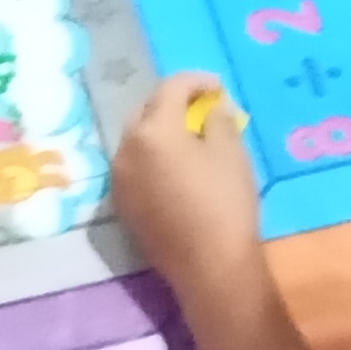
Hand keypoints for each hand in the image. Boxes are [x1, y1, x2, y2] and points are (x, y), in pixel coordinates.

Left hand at [110, 73, 265, 289]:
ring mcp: (119, 180)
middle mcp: (125, 150)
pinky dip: (151, 159)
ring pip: (136, 141)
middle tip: (202, 110)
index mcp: (152, 130)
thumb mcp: (231, 152)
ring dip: (159, 132)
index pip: (170, 88)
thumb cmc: (225, 203)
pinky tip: (174, 168)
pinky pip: (134, 168)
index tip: (218, 89)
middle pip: (146, 112)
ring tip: (189, 139)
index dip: (197, 81)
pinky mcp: (122, 206)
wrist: (210, 268)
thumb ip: (219, 119)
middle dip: (172, 104)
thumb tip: (212, 108)